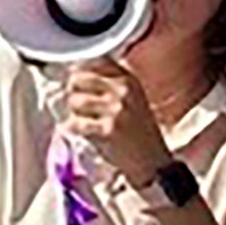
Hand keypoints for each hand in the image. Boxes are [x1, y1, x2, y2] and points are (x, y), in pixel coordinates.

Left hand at [56, 60, 175, 188]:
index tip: (78, 82)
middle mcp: (123, 90)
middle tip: (78, 104)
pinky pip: (76, 123)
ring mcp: (116, 110)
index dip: (80, 71)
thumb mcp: (132, 98)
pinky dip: (74, 128)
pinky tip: (84, 132)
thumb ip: (109, 83)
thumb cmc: (139, 131)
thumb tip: (75, 72)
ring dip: (73, 112)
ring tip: (85, 121)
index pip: (95, 62)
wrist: (152, 162)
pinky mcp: (107, 130)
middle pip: (79, 78)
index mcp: (129, 80)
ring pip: (75, 101)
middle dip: (73, 92)